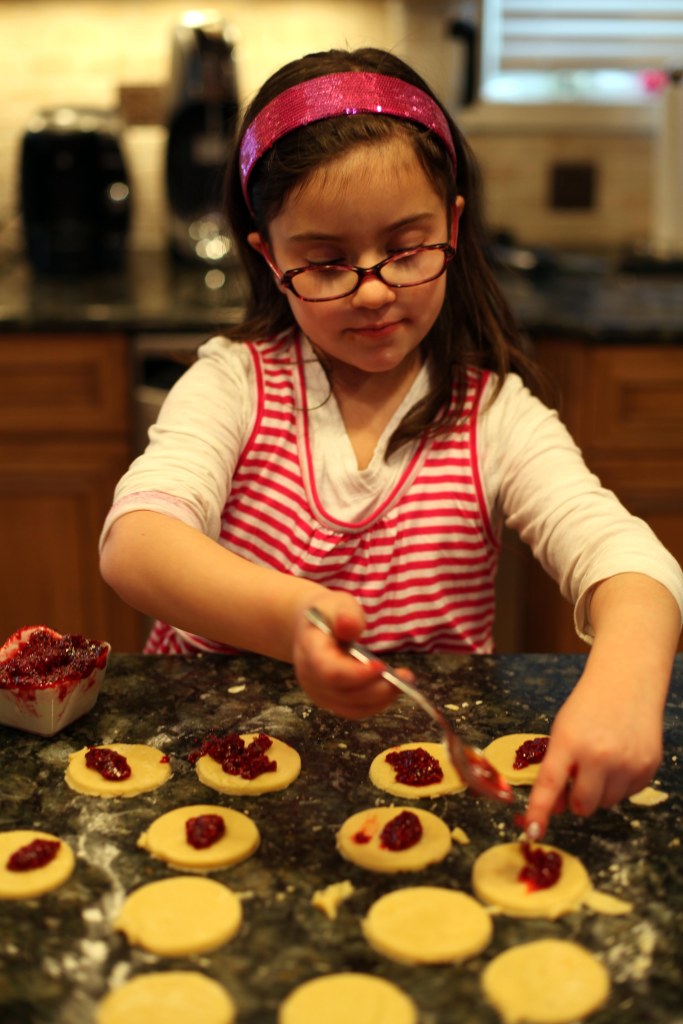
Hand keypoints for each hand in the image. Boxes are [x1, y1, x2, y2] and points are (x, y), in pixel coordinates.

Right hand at [292, 594, 398, 717]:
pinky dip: (376, 704)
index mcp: (310, 651)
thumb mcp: (338, 604)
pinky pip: (355, 711)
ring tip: (403, 682)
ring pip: (352, 707)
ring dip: (381, 699)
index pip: (330, 672)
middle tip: (406, 676)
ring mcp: (319, 693)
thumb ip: (346, 615)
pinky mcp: (331, 702)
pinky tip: (391, 690)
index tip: (382, 666)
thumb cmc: (329, 614)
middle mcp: (310, 677)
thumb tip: (350, 626)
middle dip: (378, 689)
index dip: (357, 674)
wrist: (313, 629)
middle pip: (344, 693)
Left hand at [525, 670, 662, 838]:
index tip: (533, 832)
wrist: (627, 684)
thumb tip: (558, 808)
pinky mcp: (647, 767)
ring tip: (602, 762)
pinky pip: (629, 794)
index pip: (550, 785)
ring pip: (606, 804)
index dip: (540, 811)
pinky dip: (621, 784)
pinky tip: (620, 758)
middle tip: (579, 779)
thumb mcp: (563, 730)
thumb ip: (557, 766)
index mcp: (569, 742)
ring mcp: (626, 763)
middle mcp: (599, 755)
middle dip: (577, 800)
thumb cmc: (588, 707)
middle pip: (583, 806)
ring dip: (600, 792)